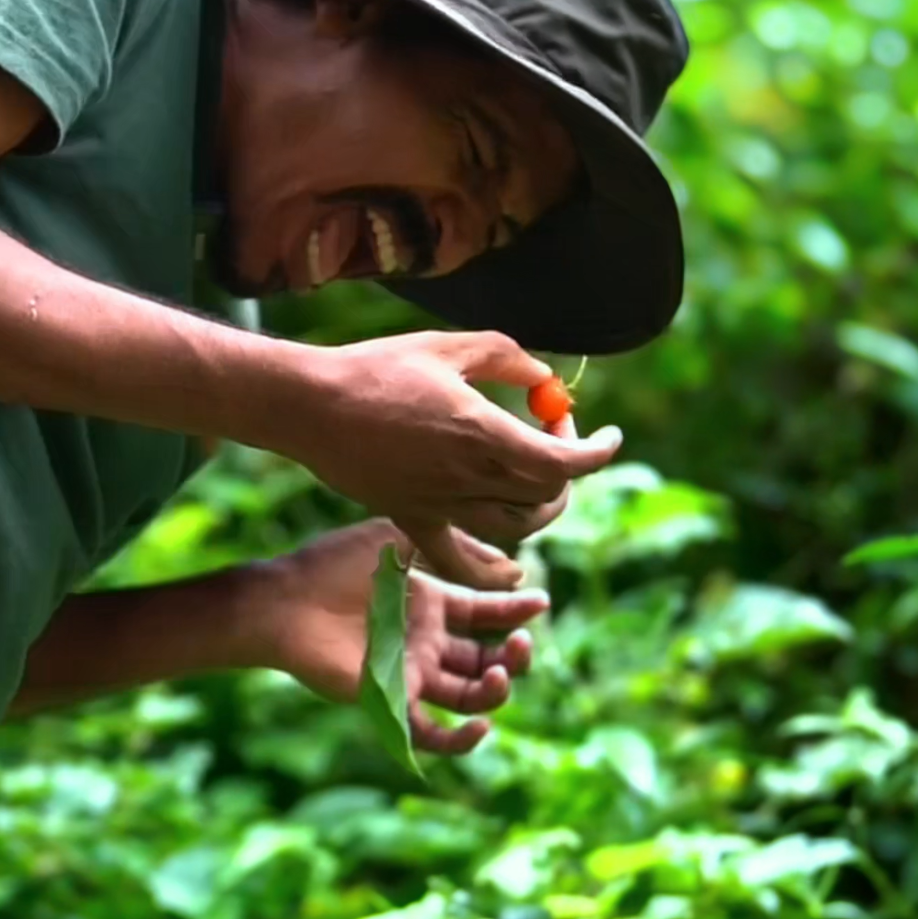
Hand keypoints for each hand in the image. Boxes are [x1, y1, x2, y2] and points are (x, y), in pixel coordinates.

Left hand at [266, 520, 549, 756]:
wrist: (285, 599)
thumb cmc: (335, 563)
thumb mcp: (402, 538)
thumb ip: (457, 548)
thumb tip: (513, 567)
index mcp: (430, 603)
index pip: (486, 612)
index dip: (516, 611)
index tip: (541, 603)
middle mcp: (425, 641)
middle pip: (485, 659)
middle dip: (514, 655)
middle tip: (521, 643)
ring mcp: (410, 672)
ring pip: (468, 696)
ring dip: (495, 690)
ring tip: (497, 674)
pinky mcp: (390, 700)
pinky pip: (432, 733)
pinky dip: (460, 739)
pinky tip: (479, 724)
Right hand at [281, 330, 620, 588]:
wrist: (311, 405)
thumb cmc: (376, 368)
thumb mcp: (448, 346)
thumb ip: (506, 358)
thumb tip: (543, 378)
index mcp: (483, 432)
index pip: (566, 460)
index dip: (597, 450)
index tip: (606, 434)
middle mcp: (468, 477)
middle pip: (547, 494)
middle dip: (568, 466)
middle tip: (555, 433)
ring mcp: (440, 504)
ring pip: (516, 528)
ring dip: (541, 507)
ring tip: (537, 480)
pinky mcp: (412, 519)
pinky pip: (460, 562)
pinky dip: (492, 572)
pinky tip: (511, 572)